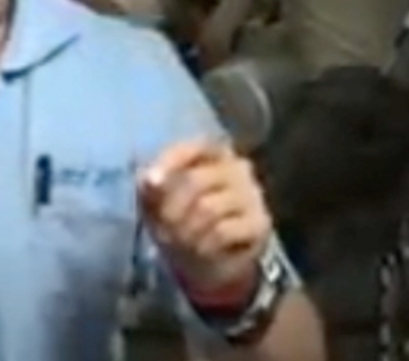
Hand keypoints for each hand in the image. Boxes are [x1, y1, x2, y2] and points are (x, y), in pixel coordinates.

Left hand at [137, 141, 270, 295]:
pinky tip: (201, 249)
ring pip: (208, 208)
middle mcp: (238, 168)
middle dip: (171, 209)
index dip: (170, 162)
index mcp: (213, 153)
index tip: (149, 182)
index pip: (194, 147)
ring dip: (185, 230)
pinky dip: (203, 244)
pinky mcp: (259, 223)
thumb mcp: (157, 200)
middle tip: (162, 228)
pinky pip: (223, 231)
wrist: (209, 261)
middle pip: (195, 181)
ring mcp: (252, 195)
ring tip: (179, 241)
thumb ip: (151, 185)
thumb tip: (148, 178)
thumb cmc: (181, 219)